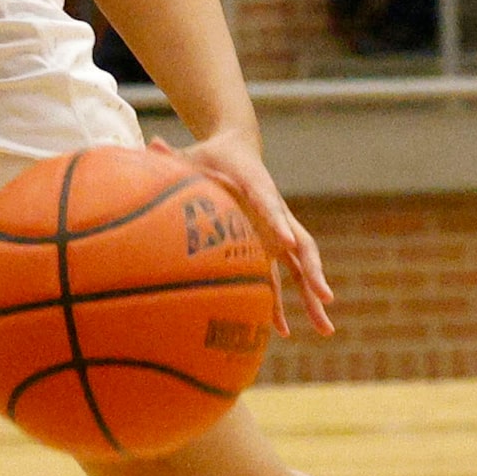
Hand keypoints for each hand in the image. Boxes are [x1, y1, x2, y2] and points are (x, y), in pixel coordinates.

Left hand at [153, 127, 335, 337]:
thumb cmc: (210, 155)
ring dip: (313, 296)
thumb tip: (150, 142)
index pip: (270, 204)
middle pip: (302, 244)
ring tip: (325, 330)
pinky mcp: (273, 244)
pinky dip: (287, 301)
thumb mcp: (191, 154)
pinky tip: (283, 333)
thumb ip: (172, 154)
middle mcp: (276, 211)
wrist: (237, 149)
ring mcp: (278, 230)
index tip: (285, 242)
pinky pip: (285, 276)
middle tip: (326, 297)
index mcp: (258, 186)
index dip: (277, 222)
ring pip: (302, 266)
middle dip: (314, 271)